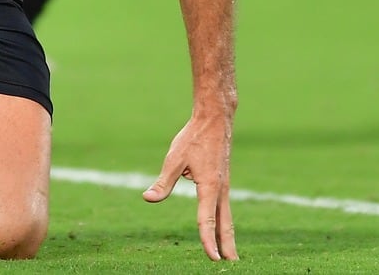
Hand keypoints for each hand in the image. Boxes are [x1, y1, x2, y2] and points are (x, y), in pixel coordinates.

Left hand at [144, 108, 238, 259]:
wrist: (215, 119)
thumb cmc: (193, 137)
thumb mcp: (174, 158)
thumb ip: (163, 182)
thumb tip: (147, 198)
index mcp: (209, 186)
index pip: (207, 220)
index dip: (208, 241)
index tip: (212, 259)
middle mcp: (221, 190)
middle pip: (225, 225)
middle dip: (227, 247)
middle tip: (231, 265)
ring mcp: (224, 186)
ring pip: (227, 218)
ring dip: (228, 237)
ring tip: (231, 256)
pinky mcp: (223, 182)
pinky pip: (225, 208)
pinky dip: (226, 223)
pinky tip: (222, 229)